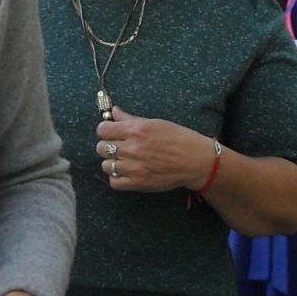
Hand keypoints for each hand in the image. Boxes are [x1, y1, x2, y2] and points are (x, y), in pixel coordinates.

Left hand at [93, 106, 214, 192]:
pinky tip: (126, 173)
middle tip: (118, 147)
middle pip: (101, 148)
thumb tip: (114, 112)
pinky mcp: (138, 183)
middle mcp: (132, 148)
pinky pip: (114, 182)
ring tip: (124, 161)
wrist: (196, 161)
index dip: (106, 130)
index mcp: (136, 130)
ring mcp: (134, 167)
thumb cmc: (179, 139)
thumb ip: (131, 119)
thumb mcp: (156, 123)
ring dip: (112, 163)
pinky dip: (117, 178)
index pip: (102, 129)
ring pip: (105, 165)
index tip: (111, 133)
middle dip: (107, 146)